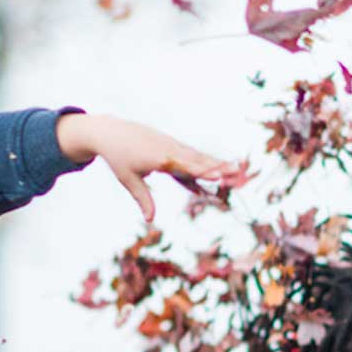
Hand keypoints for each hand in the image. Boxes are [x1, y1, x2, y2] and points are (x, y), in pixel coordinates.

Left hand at [55, 113, 229, 223]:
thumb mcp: (129, 179)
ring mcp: (172, 146)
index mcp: (160, 158)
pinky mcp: (171, 145)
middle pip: (198, 160)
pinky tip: (216, 170)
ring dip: (217, 164)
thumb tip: (150, 220)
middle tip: (239, 172)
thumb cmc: (119, 158)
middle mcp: (170, 150)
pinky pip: (190, 156)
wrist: (111, 132)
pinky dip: (204, 163)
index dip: (204, 172)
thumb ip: (143, 198)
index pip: (186, 167)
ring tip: (236, 170)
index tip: (220, 175)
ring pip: (198, 157)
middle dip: (219, 166)